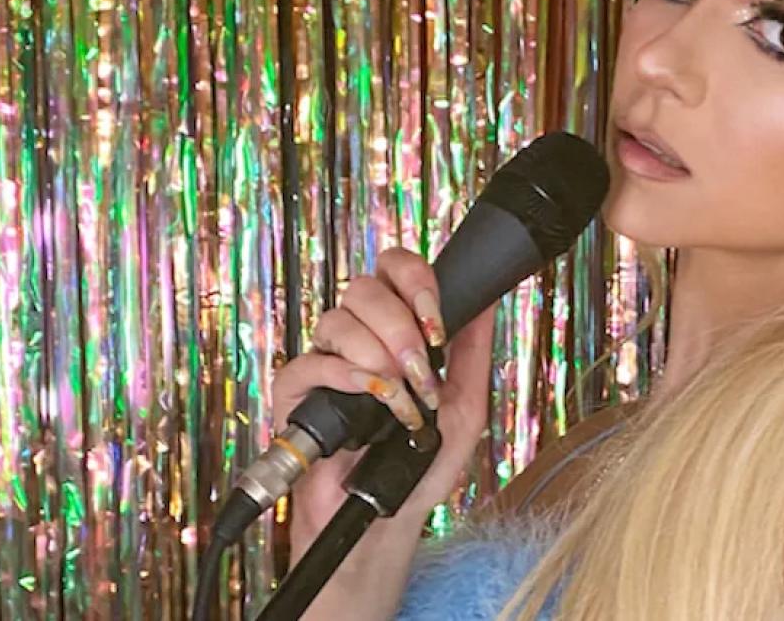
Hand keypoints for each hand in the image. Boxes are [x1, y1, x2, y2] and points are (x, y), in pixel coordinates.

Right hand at [270, 247, 497, 556]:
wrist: (388, 514)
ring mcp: (326, 362)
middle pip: (365, 288)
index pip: (395, 270)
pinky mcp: (296, 393)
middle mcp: (359, 338)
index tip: (436, 321)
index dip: (414, 280)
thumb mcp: (466, 405)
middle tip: (418, 369)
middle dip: (400, 325)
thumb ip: (474, 350)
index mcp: (397, 329)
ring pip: (338, 320)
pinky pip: (308, 362)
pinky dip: (341, 374)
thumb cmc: (423, 465)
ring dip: (376, 356)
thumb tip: (488, 298)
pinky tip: (366, 394)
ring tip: (395, 397)